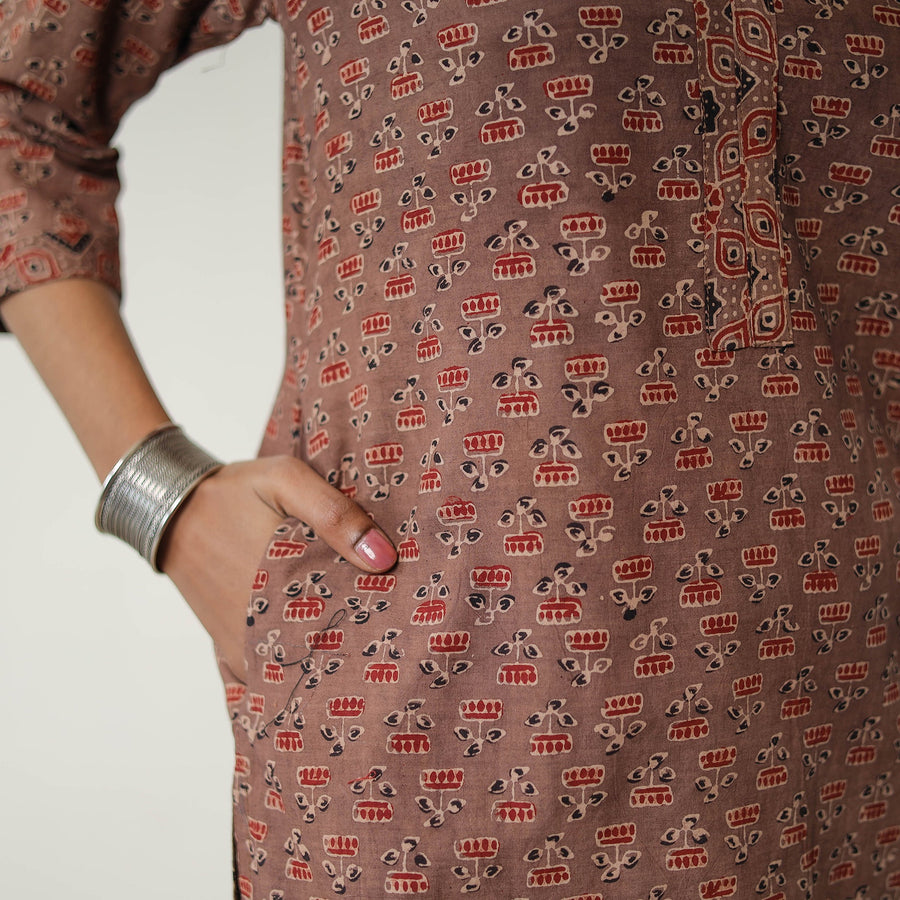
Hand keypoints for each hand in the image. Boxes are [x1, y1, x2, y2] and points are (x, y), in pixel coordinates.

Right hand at [156, 455, 396, 678]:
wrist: (171, 510)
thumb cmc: (233, 492)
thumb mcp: (286, 480)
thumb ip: (334, 514)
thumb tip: (383, 558)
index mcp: (285, 581)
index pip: (350, 616)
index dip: (380, 617)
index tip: (405, 613)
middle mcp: (263, 621)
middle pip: (328, 645)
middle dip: (360, 639)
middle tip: (391, 630)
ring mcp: (245, 640)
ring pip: (299, 662)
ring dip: (328, 654)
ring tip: (361, 640)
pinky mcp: (231, 646)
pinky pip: (269, 670)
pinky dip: (294, 663)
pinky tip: (318, 651)